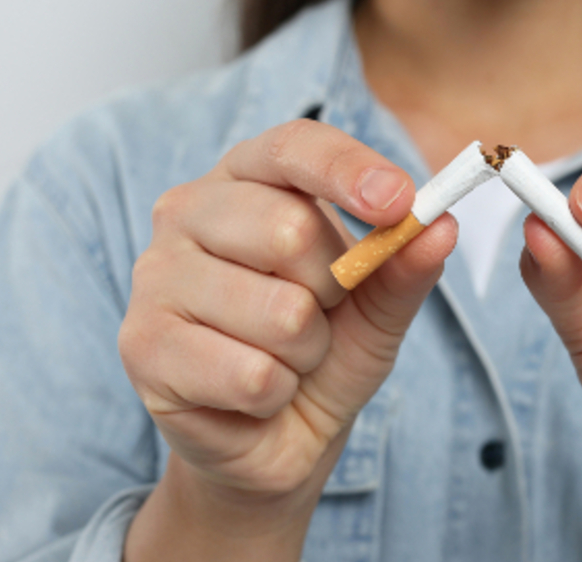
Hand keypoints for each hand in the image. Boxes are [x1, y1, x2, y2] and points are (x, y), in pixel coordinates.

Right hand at [118, 120, 455, 557]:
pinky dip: (275, 394)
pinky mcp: (142, 346)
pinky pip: (251, 374)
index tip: (400, 201)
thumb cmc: (323, 351)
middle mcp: (188, 211)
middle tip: (318, 312)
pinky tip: (253, 393)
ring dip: (306, 352)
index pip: (294, 146)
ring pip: (279, 313)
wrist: (276, 436)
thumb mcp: (378, 306)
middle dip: (333, 288)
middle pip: (291, 228)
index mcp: (247, 178)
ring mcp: (156, 277)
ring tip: (284, 357)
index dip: (348, 169)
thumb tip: (439, 226)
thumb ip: (404, 266)